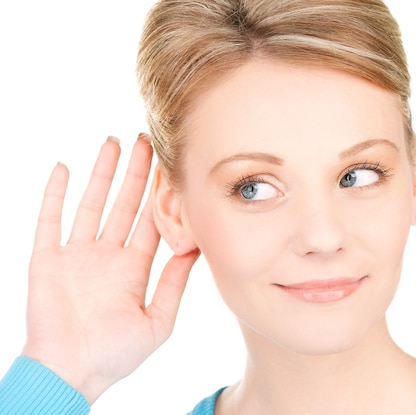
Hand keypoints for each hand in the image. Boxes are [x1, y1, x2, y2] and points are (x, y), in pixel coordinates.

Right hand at [21, 135, 198, 403]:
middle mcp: (108, 255)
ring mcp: (77, 254)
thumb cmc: (116, 355)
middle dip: (137, 173)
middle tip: (146, 140)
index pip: (151, 221)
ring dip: (102, 173)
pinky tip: (65, 167)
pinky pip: (51, 220)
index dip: (161, 195)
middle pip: (125, 204)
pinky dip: (56, 194)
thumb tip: (196, 247)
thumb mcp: (159, 318)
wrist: (71, 373)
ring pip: (92, 203)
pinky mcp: (47, 259)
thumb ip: (174, 282)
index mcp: (134, 267)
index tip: (171, 166)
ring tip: (113, 143)